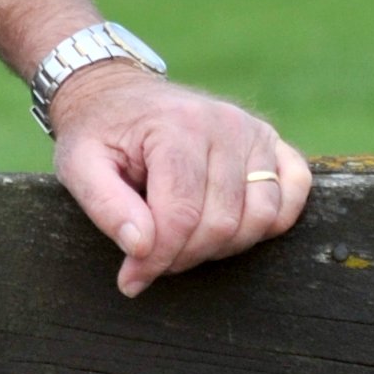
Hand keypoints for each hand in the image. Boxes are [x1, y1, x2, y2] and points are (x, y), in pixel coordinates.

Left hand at [48, 64, 309, 296]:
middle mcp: (224, 124)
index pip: (181, 215)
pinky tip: (231, 226)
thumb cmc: (99, 133)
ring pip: (260, 217)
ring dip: (222, 246)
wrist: (117, 94)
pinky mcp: (272, 140)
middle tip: (153, 259)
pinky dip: (270, 220)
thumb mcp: (78, 164)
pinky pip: (294, 191)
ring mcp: (254, 131)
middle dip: (184, 256)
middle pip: (222, 223)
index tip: (131, 279)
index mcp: (176, 126)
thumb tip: (141, 248)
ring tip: (184, 242)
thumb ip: (105, 206)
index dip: (157, 258)